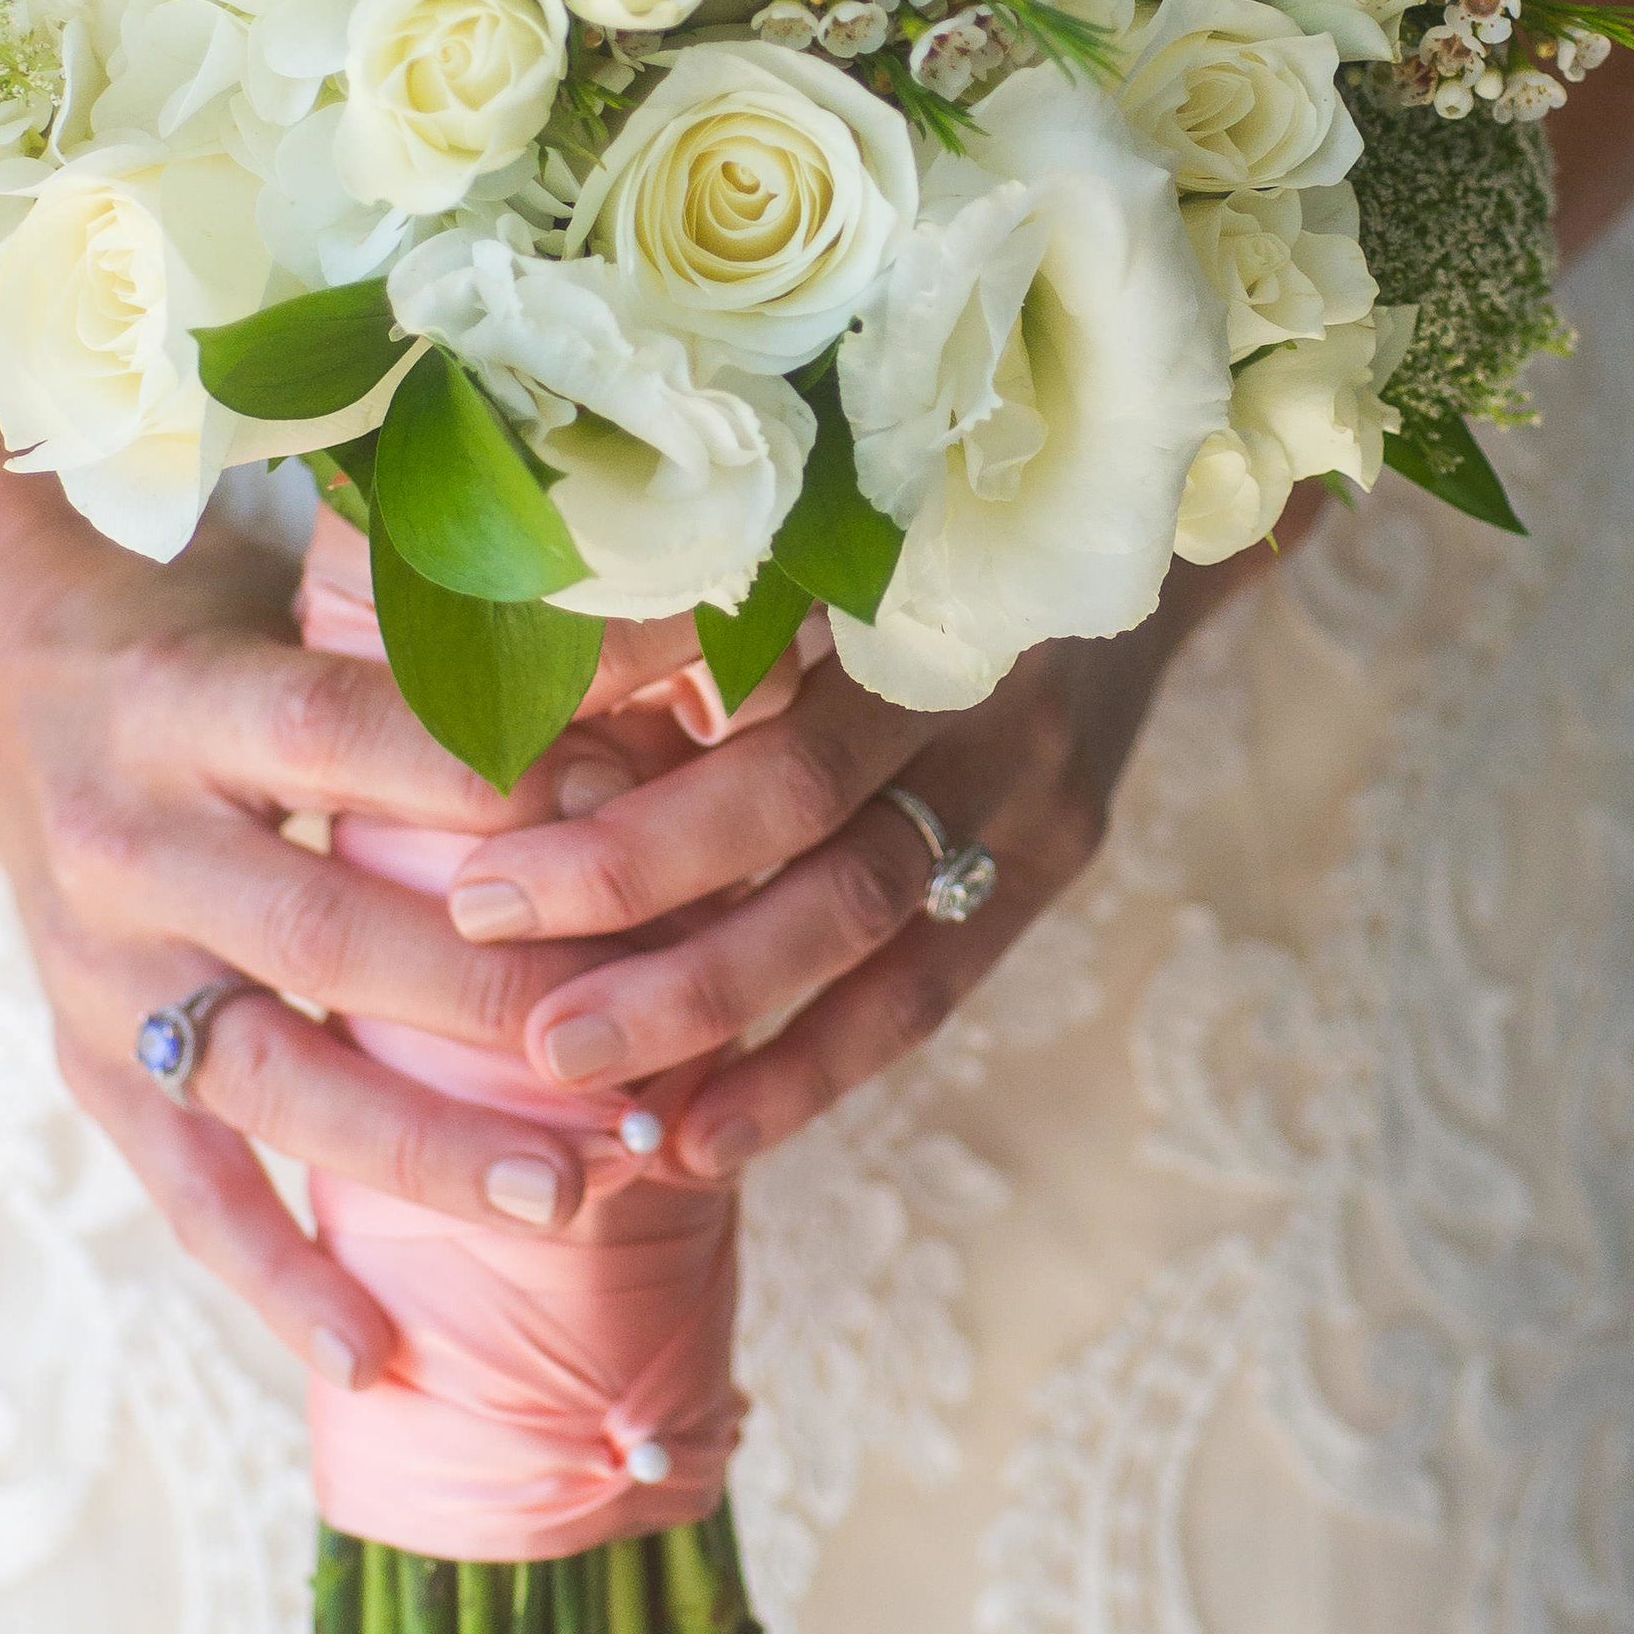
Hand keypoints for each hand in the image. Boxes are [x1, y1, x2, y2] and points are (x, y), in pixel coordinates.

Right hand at [0, 413, 641, 1390]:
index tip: (630, 818)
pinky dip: (278, 1277)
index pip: (346, 737)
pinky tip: (376, 1352)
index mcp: (187, 700)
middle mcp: (130, 839)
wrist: (9, 696)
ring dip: (421, 1153)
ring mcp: (101, 969)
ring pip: (267, 1080)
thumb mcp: (302, 607)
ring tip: (567, 1197)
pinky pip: (187, 1188)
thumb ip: (447, 653)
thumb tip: (675, 654)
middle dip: (489, 1002)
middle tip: (642, 1056)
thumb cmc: (222, 642)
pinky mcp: (89, 1064)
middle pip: (321, 932)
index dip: (487, 780)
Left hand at [437, 509, 1315, 1176]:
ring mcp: (1027, 770)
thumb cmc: (930, 500)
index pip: (733, 624)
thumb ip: (680, 568)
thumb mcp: (820, 494)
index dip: (607, 685)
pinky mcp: (1052, 855)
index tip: (479, 751)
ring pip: (856, 912)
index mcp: (893, 546)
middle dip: (630, 873)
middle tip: (484, 922)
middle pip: (792, 787)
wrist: (1154, 516)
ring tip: (567, 1069)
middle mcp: (969, 661)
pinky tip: (696, 1138)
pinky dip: (806, 1073)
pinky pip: (924, 991)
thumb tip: (491, 635)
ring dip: (706, 1001)